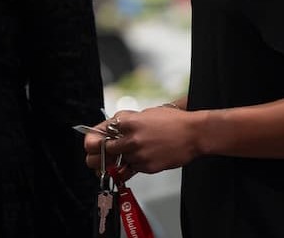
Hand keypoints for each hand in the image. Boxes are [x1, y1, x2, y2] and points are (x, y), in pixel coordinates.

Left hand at [85, 107, 200, 178]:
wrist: (194, 134)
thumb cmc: (173, 121)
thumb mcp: (147, 114)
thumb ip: (128, 122)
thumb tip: (114, 129)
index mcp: (128, 122)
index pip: (101, 131)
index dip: (93, 137)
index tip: (90, 142)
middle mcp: (130, 139)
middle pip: (103, 150)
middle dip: (96, 154)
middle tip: (92, 158)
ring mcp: (138, 154)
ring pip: (116, 163)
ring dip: (112, 164)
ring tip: (106, 166)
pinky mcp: (146, 167)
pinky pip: (131, 170)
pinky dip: (130, 169)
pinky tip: (131, 166)